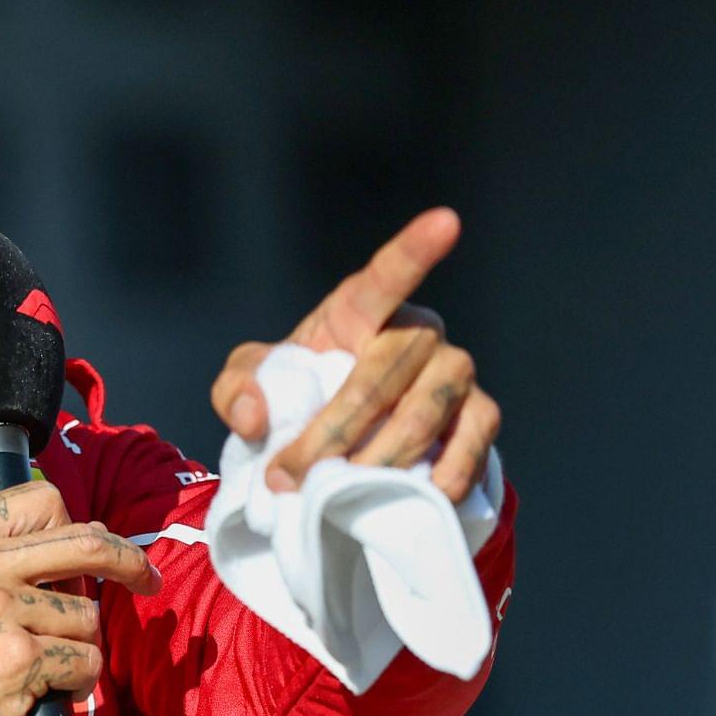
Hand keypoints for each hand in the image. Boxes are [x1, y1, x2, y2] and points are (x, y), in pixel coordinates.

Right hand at [0, 481, 159, 715]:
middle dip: (128, 562)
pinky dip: (76, 682)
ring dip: (77, 646)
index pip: (42, 502)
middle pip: (87, 544)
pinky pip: (85, 661)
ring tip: (38, 666)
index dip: (76, 525)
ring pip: (87, 616)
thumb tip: (75, 538)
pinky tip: (44, 690)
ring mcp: (2, 609)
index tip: (96, 545)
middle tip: (146, 579)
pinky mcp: (22, 657)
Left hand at [209, 207, 501, 502]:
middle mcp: (417, 332)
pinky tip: (419, 495)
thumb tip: (255, 418)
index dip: (415, 249)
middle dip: (334, 432)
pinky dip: (446, 472)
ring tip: (340, 493)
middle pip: (384, 375)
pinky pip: (473, 441)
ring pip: (427, 411)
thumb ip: (235, 390)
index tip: (446, 220)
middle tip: (293, 474)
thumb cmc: (296, 394)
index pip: (388, 274)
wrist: (341, 441)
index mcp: (360, 309)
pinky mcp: (480, 414)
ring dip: (380, 458)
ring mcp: (455, 372)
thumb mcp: (247, 385)